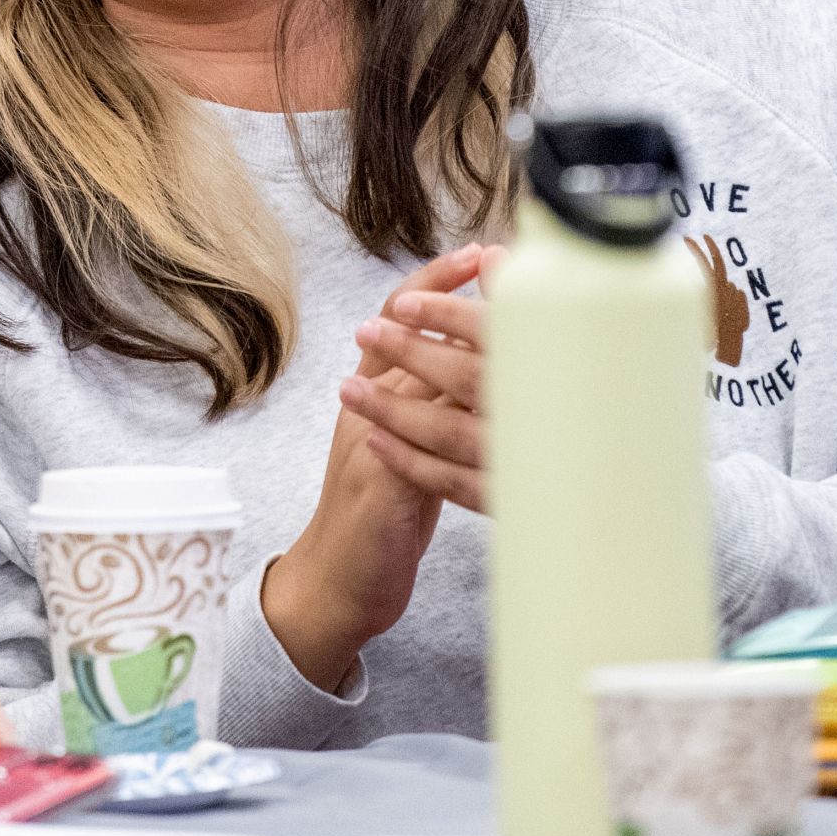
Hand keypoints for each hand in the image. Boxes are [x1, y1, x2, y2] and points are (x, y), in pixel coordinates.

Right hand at [340, 258, 491, 514]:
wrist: (335, 583)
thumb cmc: (385, 514)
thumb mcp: (408, 443)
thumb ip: (434, 399)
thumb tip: (486, 355)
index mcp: (370, 394)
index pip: (396, 318)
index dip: (434, 284)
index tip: (475, 252)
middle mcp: (364, 410)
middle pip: (402, 335)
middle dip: (449, 296)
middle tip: (490, 261)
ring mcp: (369, 445)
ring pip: (410, 381)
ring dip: (455, 345)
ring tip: (500, 320)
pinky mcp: (382, 487)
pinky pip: (418, 445)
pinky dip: (452, 422)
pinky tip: (493, 409)